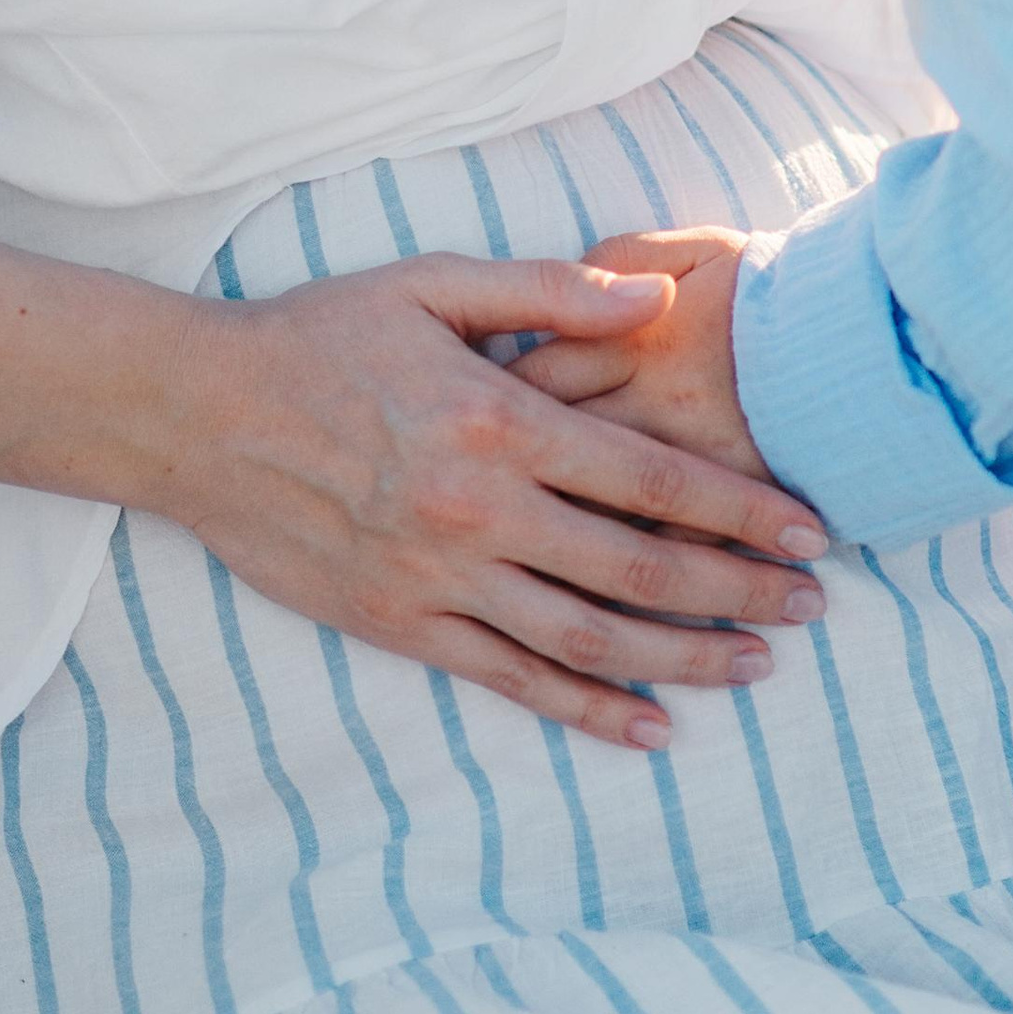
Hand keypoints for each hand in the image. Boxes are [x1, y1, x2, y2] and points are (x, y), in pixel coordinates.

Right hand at [139, 249, 823, 750]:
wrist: (199, 414)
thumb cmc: (323, 335)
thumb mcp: (434, 284)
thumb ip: (552, 292)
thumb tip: (657, 299)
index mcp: (499, 422)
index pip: (650, 478)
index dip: (739, 509)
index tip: (808, 528)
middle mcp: (481, 512)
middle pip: (639, 571)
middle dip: (738, 591)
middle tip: (813, 604)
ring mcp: (441, 580)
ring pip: (588, 641)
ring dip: (683, 661)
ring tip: (756, 665)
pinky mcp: (402, 626)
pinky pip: (513, 681)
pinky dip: (587, 713)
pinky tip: (650, 729)